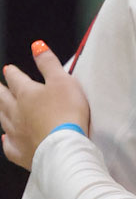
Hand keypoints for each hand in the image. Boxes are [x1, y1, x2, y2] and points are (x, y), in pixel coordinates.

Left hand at [0, 43, 89, 168]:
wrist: (64, 147)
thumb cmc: (66, 113)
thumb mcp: (63, 80)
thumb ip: (48, 63)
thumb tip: (37, 46)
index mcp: (26, 93)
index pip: (16, 79)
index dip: (12, 73)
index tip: (9, 70)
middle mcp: (16, 112)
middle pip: (3, 99)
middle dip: (0, 91)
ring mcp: (16, 133)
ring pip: (2, 119)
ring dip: (0, 111)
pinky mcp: (21, 152)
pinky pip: (8, 145)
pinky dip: (5, 140)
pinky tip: (5, 138)